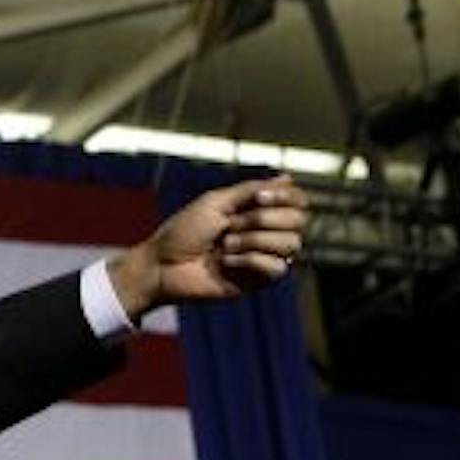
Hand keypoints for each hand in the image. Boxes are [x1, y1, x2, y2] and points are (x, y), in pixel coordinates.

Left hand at [108, 174, 307, 317]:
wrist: (162, 265)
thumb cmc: (183, 231)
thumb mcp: (216, 202)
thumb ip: (253, 190)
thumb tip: (288, 178)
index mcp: (258, 211)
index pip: (298, 201)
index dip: (287, 197)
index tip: (259, 197)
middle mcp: (265, 233)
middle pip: (298, 220)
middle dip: (263, 219)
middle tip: (229, 225)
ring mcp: (262, 257)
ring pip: (291, 244)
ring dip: (255, 240)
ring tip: (225, 244)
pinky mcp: (256, 281)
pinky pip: (277, 268)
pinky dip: (251, 261)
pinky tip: (226, 263)